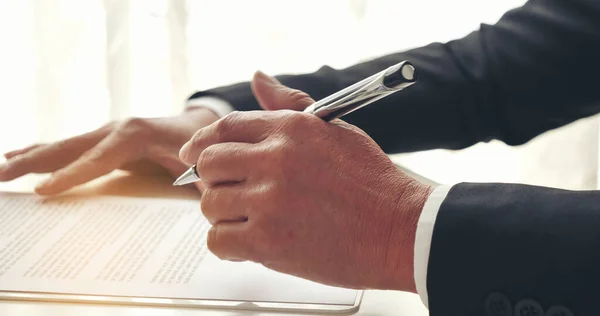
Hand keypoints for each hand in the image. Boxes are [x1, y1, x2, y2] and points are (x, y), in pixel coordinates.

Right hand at [0, 108, 219, 194]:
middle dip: (35, 162)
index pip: (99, 159)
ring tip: (2, 168)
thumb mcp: (202, 159)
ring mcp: (108, 133)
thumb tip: (201, 196)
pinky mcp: (104, 140)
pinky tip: (21, 159)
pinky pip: (70, 148)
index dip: (72, 175)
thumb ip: (199, 177)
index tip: (43, 191)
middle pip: (70, 147)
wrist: (197, 124)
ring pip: (64, 145)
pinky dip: (44, 154)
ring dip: (32, 157)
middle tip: (2, 174)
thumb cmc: (199, 145)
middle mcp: (117, 129)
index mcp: (138, 135)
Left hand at [179, 73, 432, 291]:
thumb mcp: (333, 131)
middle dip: (212, 180)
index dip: (201, 143)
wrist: (401, 229)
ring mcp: (270, 201)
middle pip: (208, 164)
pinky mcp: (268, 241)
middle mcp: (275, 159)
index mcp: (290, 129)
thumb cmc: (370, 182)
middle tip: (230, 192)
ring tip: (249, 220)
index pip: (224, 127)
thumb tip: (258, 77)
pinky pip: (218, 240)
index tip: (192, 155)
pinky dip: (228, 244)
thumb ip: (289, 105)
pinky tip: (249, 243)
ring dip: (223, 214)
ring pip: (210, 205)